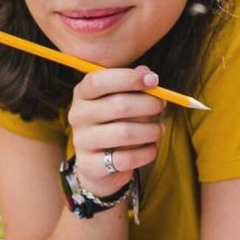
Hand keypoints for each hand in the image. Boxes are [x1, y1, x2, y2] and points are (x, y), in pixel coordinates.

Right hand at [67, 66, 166, 197]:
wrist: (99, 163)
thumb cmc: (116, 122)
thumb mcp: (123, 99)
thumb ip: (134, 85)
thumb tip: (147, 73)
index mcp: (83, 94)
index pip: (99, 81)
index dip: (129, 78)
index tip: (154, 80)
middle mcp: (78, 115)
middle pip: (118, 105)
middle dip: (149, 105)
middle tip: (162, 107)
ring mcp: (82, 141)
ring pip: (125, 133)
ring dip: (151, 130)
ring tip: (158, 130)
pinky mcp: (91, 165)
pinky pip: (127, 158)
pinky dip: (147, 152)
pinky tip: (151, 148)